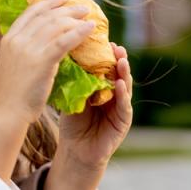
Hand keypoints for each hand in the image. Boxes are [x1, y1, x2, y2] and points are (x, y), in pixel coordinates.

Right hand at [0, 0, 94, 124]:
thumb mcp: (11, 65)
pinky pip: (65, 40)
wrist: (5, 113)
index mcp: (8, 38)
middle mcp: (17, 39)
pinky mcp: (42, 61)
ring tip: (89, 18)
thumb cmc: (10, 95)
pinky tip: (90, 30)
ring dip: (75, 18)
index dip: (48, 3)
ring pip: (57, 25)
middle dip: (66, 8)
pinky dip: (79, 32)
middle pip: (46, 16)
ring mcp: (29, 49)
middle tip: (82, 8)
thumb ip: (23, 51)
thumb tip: (40, 44)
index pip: (30, 13)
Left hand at [48, 43, 132, 188]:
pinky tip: (119, 84)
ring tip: (121, 60)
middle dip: (118, 59)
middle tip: (116, 46)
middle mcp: (114, 93)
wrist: (76, 150)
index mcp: (102, 85)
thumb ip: (76, 79)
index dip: (106, 53)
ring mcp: (121, 107)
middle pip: (118, 72)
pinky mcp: (123, 121)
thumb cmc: (73, 121)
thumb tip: (64, 52)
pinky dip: (123, 94)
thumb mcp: (73, 95)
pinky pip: (125, 106)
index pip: (106, 65)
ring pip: (125, 85)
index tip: (102, 40)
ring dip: (124, 73)